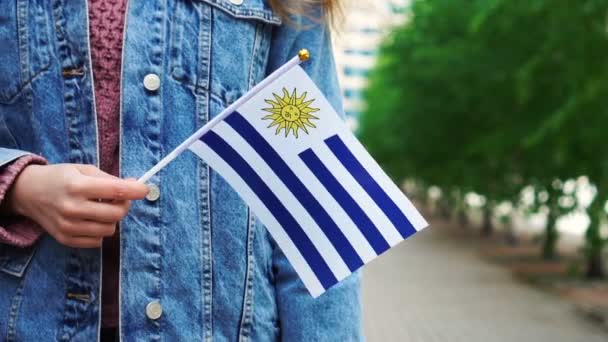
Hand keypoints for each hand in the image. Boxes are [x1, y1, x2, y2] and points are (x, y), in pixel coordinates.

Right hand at [4, 164, 148, 247]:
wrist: (27, 192)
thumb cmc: (60, 178)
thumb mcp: (83, 169)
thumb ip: (110, 179)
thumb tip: (135, 187)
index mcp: (77, 186)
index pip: (115, 191)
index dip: (135, 191)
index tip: (145, 189)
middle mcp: (72, 208)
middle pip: (116, 214)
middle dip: (124, 205)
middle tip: (119, 198)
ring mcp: (68, 226)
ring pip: (109, 229)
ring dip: (112, 219)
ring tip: (102, 208)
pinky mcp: (65, 239)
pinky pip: (97, 241)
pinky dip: (100, 231)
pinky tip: (91, 219)